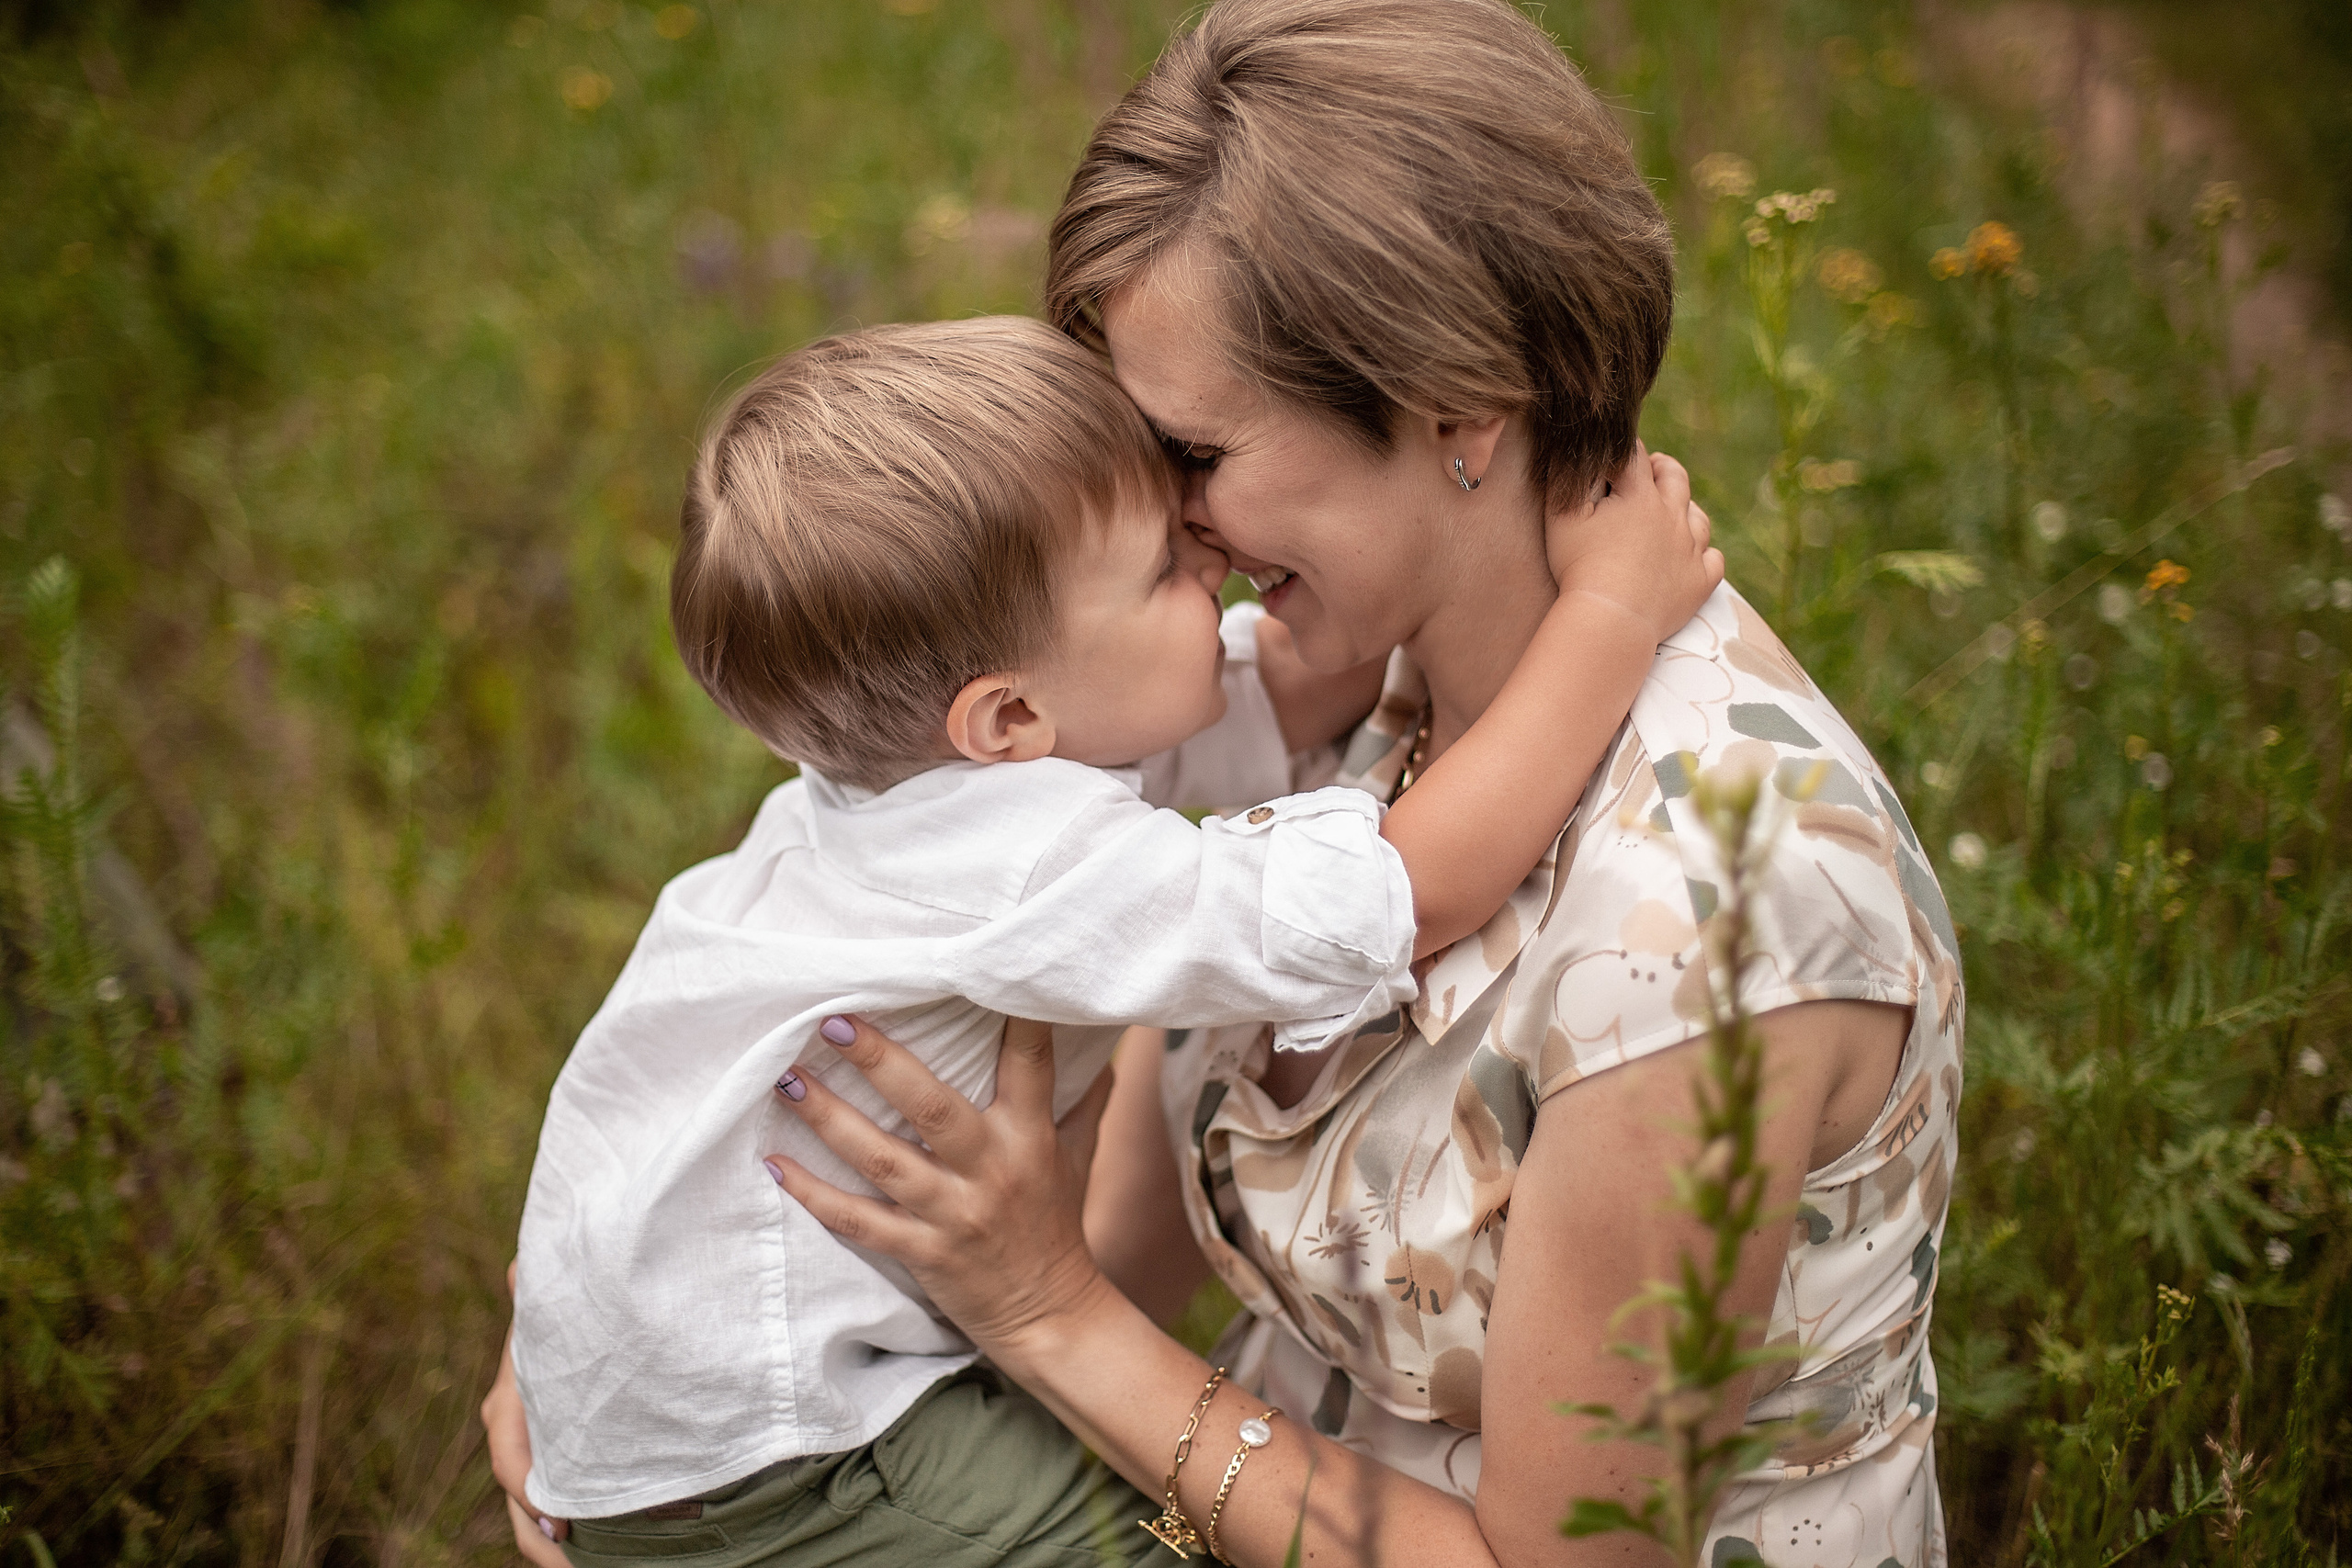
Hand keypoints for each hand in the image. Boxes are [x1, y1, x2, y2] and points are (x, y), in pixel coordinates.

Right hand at [481, 1263, 569, 1566]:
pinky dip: (568, 1524)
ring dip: (553, 1541)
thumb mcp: (551, 1303)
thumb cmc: (563, 1305)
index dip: (531, 1497)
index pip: (511, 1463)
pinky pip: (556, 1498)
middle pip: (520, 1501)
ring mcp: (536, 1450)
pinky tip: (594, 1550)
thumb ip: (537, 1291)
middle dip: (541, 1539)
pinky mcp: (559, 1458)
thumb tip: (518, 1269)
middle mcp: (516, 1434)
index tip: (560, 1525)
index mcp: (510, 1404)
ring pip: (535, 1509)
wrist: (568, 1310)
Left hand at [764, 1015, 1121, 1356]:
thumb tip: (1102, 1036)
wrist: (1053, 1316)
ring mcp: (953, 1214)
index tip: (977, 971)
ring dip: (829, 1118)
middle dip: (879, 1061)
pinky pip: (859, 1222)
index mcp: (1031, 1137)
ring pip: (881, 1160)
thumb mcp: (1078, 1156)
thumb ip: (1082, 1096)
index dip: (1014, 1017)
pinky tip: (777, 1165)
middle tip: (833, 1021)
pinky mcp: (923, 1254)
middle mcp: (992, 1170)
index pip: (1029, 1063)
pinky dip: (815, 1194)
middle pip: (930, 1107)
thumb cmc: (1057, 1224)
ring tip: (788, 1079)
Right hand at [1546, 442, 1722, 643]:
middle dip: (1661, 468)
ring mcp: (1691, 549)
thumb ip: (1567, 478)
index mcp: (1640, 495)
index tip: (1612, 453)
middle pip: (1675, 477)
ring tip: (1671, 514)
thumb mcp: (1562, 517)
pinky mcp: (1700, 581)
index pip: (1633, 455)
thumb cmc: (1579, 566)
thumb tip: (1572, 450)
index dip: (1622, 449)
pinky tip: (1691, 557)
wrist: (1610, 619)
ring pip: (1698, 517)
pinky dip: (1704, 554)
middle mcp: (1673, 516)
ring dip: (1685, 509)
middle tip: (1649, 471)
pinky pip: (1714, 559)